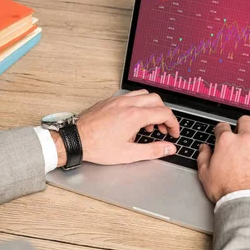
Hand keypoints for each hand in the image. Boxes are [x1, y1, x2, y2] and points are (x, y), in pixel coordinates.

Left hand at [52, 90, 179, 165]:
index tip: (173, 133)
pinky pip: (130, 96)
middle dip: (164, 114)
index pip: (164, 113)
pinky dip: (138, 105)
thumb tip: (169, 148)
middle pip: (156, 100)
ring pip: (143, 95)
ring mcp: (117, 100)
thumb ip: (153, 150)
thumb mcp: (129, 154)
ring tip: (147, 125)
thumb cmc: (98, 146)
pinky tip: (132, 120)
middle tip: (162, 129)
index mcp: (135, 116)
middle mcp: (127, 104)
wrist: (75, 139)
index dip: (173, 124)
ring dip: (151, 107)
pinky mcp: (109, 101)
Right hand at [197, 116, 249, 202]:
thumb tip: (204, 149)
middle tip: (240, 131)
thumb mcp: (205, 174)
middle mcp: (245, 139)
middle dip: (241, 124)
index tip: (221, 133)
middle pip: (245, 121)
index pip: (222, 126)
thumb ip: (203, 157)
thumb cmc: (226, 189)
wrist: (246, 201)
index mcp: (226, 141)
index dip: (220, 129)